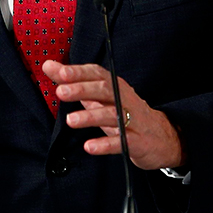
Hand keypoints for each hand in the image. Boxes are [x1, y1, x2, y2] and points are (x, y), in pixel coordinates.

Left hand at [44, 60, 185, 170]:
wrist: (163, 137)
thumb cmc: (126, 113)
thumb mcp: (100, 97)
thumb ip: (74, 82)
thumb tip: (48, 66)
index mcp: (115, 86)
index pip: (97, 74)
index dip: (79, 72)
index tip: (59, 72)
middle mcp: (124, 99)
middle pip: (104, 90)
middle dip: (82, 89)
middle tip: (61, 91)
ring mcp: (133, 120)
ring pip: (112, 115)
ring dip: (91, 117)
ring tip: (71, 120)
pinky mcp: (138, 142)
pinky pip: (122, 143)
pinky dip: (105, 144)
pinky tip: (90, 147)